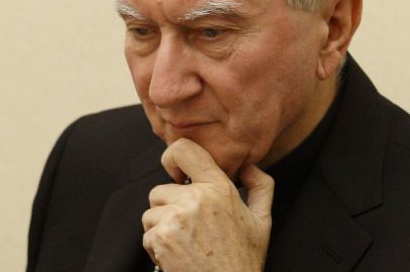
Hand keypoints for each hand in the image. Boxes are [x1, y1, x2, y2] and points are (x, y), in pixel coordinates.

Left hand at [142, 138, 273, 271]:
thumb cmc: (243, 260)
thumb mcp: (263, 220)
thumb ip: (260, 186)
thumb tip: (248, 166)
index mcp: (219, 188)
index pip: (184, 150)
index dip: (172, 156)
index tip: (175, 171)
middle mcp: (196, 198)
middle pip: (160, 189)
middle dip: (169, 207)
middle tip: (189, 227)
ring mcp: (176, 218)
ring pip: (151, 213)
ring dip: (161, 227)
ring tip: (184, 243)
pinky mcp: (161, 238)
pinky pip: (147, 234)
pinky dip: (157, 247)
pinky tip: (178, 256)